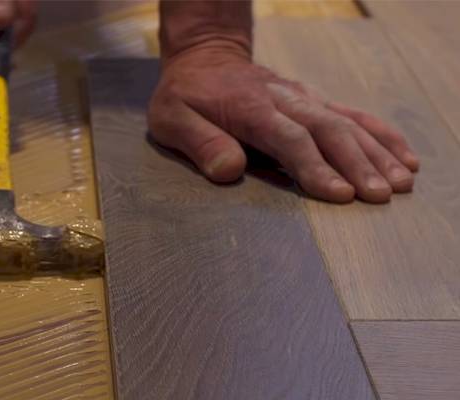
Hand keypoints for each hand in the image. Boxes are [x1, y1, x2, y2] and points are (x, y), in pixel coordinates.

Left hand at [148, 50, 418, 202]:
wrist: (205, 57)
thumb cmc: (186, 94)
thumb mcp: (172, 117)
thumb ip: (200, 142)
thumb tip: (228, 171)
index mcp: (251, 109)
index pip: (289, 138)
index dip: (315, 167)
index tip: (340, 194)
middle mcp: (285, 101)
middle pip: (328, 131)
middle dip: (358, 164)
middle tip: (381, 195)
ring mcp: (304, 99)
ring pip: (347, 123)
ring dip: (376, 152)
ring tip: (402, 182)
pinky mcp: (314, 101)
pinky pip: (353, 115)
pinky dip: (381, 135)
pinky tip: (405, 156)